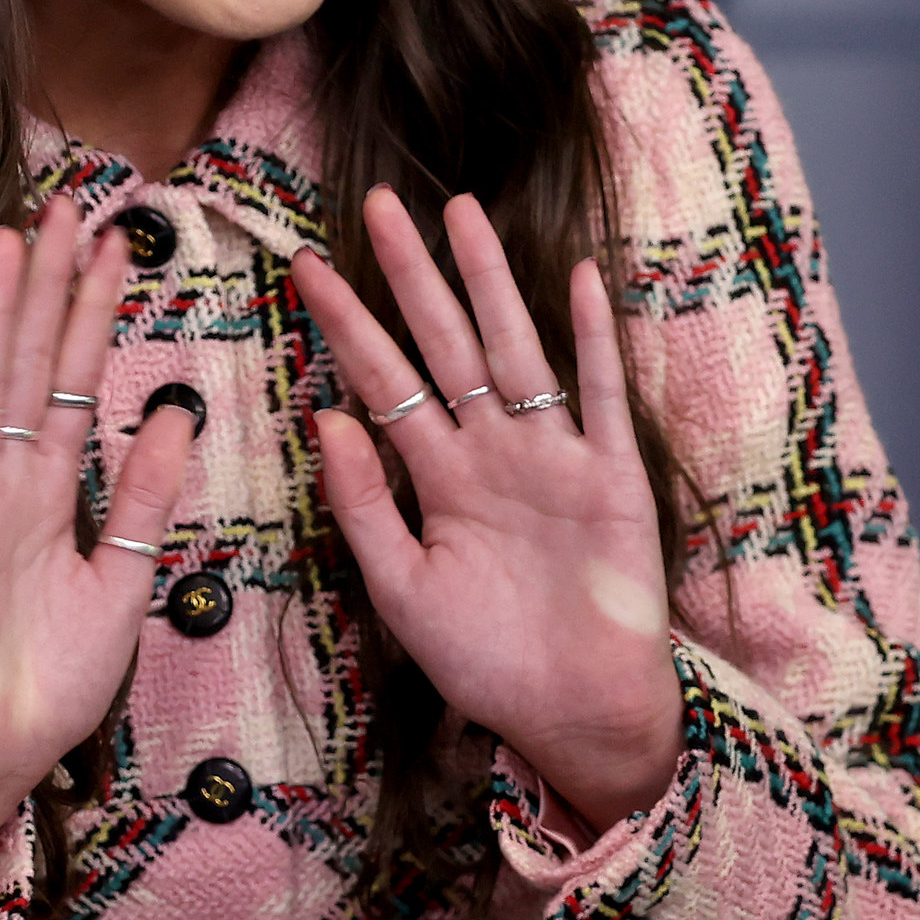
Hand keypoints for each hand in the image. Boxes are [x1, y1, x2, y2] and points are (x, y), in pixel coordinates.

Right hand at [0, 196, 197, 889]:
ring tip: (13, 242)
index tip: (112, 245)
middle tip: (63, 206)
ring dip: (0, 316)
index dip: (92, 315)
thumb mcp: (123, 580)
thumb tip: (178, 416)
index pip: (75, 383)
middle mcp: (6, 485)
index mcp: (49, 494)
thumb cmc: (52, 684)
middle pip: (31, 366)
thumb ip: (142, 500)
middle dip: (46, 287)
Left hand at [292, 188, 680, 828]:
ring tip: (461, 213)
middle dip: (412, 276)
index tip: (307, 267)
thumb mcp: (402, 589)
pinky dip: (591, 335)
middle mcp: (491, 451)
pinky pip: (598, 394)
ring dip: (489, 282)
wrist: (574, 715)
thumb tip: (323, 419)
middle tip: (381, 204)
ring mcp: (552, 456)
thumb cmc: (485, 661)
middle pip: (443, 344)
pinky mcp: (611, 475)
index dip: (348, 325)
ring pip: (514, 347)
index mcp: (436, 478)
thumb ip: (363, 506)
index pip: (382, 382)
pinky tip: (578, 276)